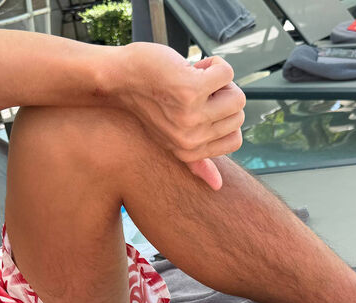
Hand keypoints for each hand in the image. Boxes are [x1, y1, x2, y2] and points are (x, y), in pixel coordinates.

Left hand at [114, 43, 245, 189]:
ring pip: (236, 96)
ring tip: (193, 78)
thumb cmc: (146, 103)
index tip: (202, 105)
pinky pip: (226, 74)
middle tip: (194, 88)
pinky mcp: (191, 90)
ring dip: (219, 79)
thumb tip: (217, 186)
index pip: (234, 140)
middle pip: (238, 115)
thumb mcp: (172, 138)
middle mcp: (190, 140)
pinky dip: (214, 64)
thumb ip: (196, 162)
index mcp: (189, 152)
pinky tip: (190, 67)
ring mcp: (191, 116)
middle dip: (223, 95)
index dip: (224, 115)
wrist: (117, 80)